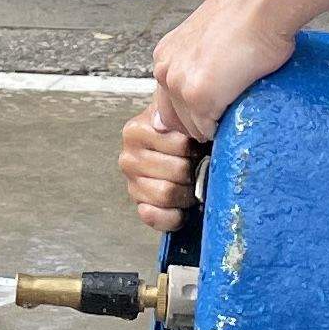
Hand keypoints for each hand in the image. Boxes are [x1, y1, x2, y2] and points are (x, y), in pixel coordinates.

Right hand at [119, 104, 208, 237]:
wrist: (182, 151)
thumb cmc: (185, 132)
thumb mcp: (182, 113)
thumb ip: (179, 112)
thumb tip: (171, 122)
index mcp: (136, 130)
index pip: (180, 145)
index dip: (197, 147)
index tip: (200, 144)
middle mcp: (128, 157)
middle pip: (177, 171)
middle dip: (195, 171)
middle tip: (199, 166)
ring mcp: (132, 184)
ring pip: (168, 194)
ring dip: (187, 192)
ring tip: (192, 183)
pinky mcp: (139, 207)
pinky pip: (155, 217)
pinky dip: (173, 216)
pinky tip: (182, 207)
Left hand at [149, 0, 297, 144]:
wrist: (261, 5)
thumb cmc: (246, 16)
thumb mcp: (208, 38)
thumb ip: (195, 63)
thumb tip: (195, 89)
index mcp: (165, 56)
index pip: (169, 102)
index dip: (193, 109)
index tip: (215, 102)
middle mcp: (165, 70)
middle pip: (176, 119)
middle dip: (200, 120)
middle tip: (228, 104)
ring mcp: (180, 86)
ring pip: (193, 128)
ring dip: (214, 122)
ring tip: (236, 101)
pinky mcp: (199, 98)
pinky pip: (210, 130)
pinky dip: (225, 127)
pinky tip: (238, 105)